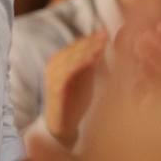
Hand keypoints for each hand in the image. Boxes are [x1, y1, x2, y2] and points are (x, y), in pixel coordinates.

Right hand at [43, 30, 106, 148]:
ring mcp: (53, 76)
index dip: (92, 38)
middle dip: (91, 41)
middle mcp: (54, 65)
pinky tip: (92, 60)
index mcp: (60, 60)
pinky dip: (79, 64)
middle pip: (74, 49)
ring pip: (71, 58)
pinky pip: (67, 73)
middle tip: (105, 35)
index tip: (107, 32)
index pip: (77, 44)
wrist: (62, 127)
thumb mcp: (85, 78)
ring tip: (101, 44)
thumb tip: (105, 43)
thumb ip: (92, 62)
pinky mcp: (55, 89)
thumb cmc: (75, 101)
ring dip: (86, 50)